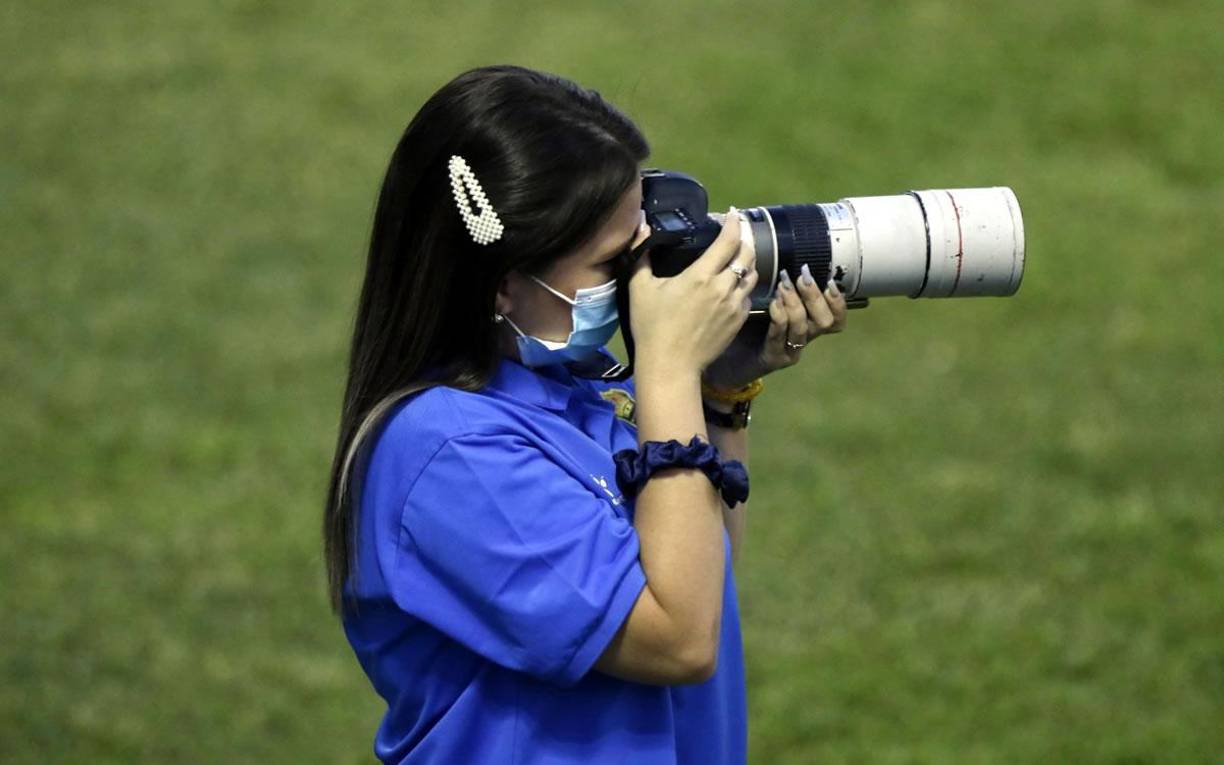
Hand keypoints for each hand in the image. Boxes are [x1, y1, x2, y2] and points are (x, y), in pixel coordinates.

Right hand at [629, 208, 758, 376]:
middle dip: (746, 237)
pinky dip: (743, 285)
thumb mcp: (639, 288)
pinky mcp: (739, 321)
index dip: (734, 223)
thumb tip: (642, 227)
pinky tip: (733, 284)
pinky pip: (748, 295)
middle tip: (739, 229)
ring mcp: (735, 305)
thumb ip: (641, 254)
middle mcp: (723, 287)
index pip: (728, 240)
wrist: (671, 365)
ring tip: (738, 256)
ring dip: (747, 261)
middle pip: (748, 253)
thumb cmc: (651, 327)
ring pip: (752, 274)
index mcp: (701, 275)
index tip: (733, 213)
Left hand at [702, 264, 846, 388]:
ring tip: (784, 285)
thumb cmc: (745, 325)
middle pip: (827, 322)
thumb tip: (782, 253)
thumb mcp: (766, 300)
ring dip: (795, 304)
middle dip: (815, 296)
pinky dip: (779, 318)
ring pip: (804, 329)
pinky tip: (773, 303)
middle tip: (802, 276)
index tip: (829, 279)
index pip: (836, 316)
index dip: (838, 300)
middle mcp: (803, 338)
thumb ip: (781, 284)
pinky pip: (780, 338)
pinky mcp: (772, 358)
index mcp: (807, 323)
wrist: (722, 359)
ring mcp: (789, 350)